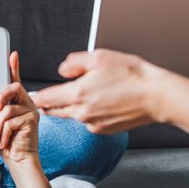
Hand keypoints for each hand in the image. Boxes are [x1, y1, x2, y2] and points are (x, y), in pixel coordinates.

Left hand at [0, 51, 39, 163]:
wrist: (18, 160)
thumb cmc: (7, 142)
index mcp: (17, 101)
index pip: (15, 80)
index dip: (14, 67)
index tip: (12, 55)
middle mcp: (26, 103)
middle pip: (14, 87)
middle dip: (1, 95)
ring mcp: (31, 110)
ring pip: (8, 109)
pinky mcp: (32, 120)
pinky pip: (11, 121)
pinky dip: (3, 133)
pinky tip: (3, 141)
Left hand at [31, 49, 169, 133]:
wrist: (156, 96)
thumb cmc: (132, 75)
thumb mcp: (99, 57)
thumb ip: (74, 63)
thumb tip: (62, 70)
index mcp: (78, 93)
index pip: (47, 98)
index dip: (37, 96)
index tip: (32, 95)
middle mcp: (82, 112)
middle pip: (55, 111)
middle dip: (49, 104)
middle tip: (46, 97)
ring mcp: (92, 124)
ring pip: (71, 116)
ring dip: (69, 107)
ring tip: (80, 94)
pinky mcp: (103, 130)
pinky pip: (87, 121)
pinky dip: (87, 113)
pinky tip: (98, 102)